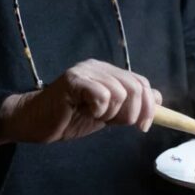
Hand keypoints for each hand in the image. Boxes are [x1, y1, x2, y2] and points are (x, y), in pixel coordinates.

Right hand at [0, 59, 162, 147]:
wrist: (35, 123)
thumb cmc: (69, 118)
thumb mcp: (107, 114)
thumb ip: (129, 106)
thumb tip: (159, 98)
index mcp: (108, 72)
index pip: (142, 83)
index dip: (149, 106)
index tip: (143, 127)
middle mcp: (98, 67)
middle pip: (136, 87)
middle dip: (133, 113)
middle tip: (115, 123)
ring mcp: (85, 71)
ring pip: (120, 93)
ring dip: (111, 113)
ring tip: (93, 115)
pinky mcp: (73, 81)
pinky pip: (102, 95)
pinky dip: (98, 110)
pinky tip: (85, 111)